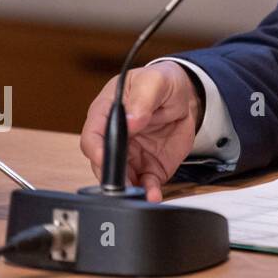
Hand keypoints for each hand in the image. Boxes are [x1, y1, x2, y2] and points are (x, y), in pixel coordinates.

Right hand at [78, 61, 202, 202]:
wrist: (184, 96)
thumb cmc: (161, 82)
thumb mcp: (154, 82)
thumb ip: (143, 99)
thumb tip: (131, 120)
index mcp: (107, 113)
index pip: (92, 135)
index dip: (95, 150)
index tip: (104, 158)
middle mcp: (115, 138)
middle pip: (103, 164)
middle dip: (112, 177)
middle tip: (124, 185)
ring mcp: (130, 155)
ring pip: (122, 179)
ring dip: (129, 190)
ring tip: (143, 194)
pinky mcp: (147, 166)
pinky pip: (145, 183)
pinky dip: (148, 192)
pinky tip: (154, 195)